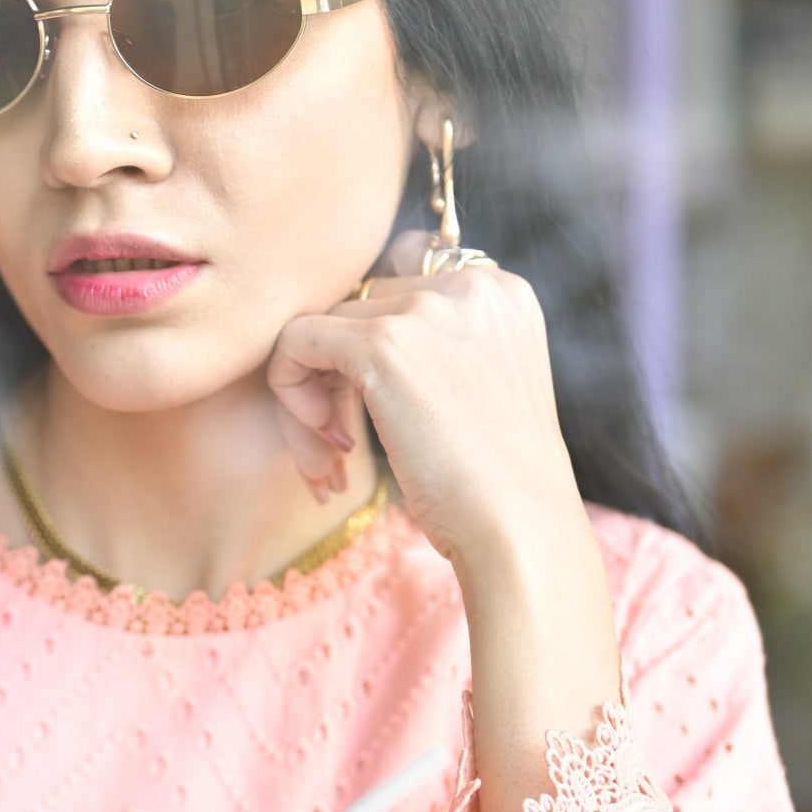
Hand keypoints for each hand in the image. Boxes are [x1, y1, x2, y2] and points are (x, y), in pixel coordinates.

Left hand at [267, 238, 580, 576]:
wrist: (520, 528)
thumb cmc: (498, 483)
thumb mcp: (483, 391)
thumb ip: (440, 348)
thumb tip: (350, 339)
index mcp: (499, 291)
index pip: (400, 284)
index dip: (371, 343)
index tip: (372, 406)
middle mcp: (469, 283)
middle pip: (358, 302)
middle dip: (338, 372)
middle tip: (341, 440)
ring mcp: (426, 308)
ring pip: (324, 325)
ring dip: (314, 392)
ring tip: (332, 454)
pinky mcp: (383, 343)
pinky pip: (295, 341)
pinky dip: (291, 390)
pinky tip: (325, 444)